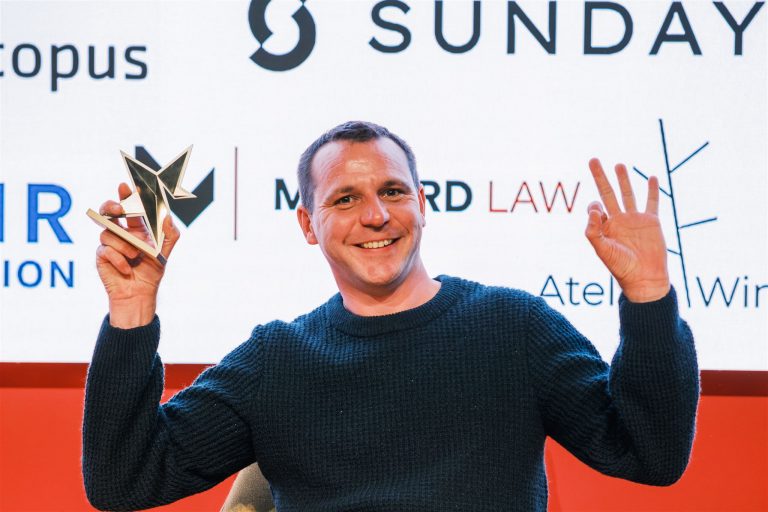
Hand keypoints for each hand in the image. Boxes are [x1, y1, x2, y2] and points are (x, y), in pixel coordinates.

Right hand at [96, 183, 179, 326]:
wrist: (139, 294)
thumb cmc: (152, 271)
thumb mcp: (166, 252)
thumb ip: (170, 233)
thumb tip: (167, 215)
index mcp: (137, 228)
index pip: (130, 207)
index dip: (127, 195)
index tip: (126, 187)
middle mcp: (121, 233)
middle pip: (109, 211)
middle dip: (111, 206)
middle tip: (119, 209)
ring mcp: (109, 243)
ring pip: (108, 232)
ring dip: (124, 244)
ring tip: (135, 256)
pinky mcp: (101, 256)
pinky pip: (106, 250)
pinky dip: (119, 259)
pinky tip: (126, 268)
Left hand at [585, 158, 669, 302]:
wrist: (644, 278)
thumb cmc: (621, 267)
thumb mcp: (602, 250)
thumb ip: (594, 231)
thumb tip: (594, 208)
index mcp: (604, 226)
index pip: (595, 207)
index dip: (593, 205)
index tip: (599, 212)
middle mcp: (618, 220)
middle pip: (607, 193)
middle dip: (600, 177)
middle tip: (593, 159)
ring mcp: (635, 219)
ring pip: (628, 194)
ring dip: (623, 179)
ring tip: (619, 164)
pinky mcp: (651, 221)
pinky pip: (652, 202)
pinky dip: (652, 190)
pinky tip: (651, 177)